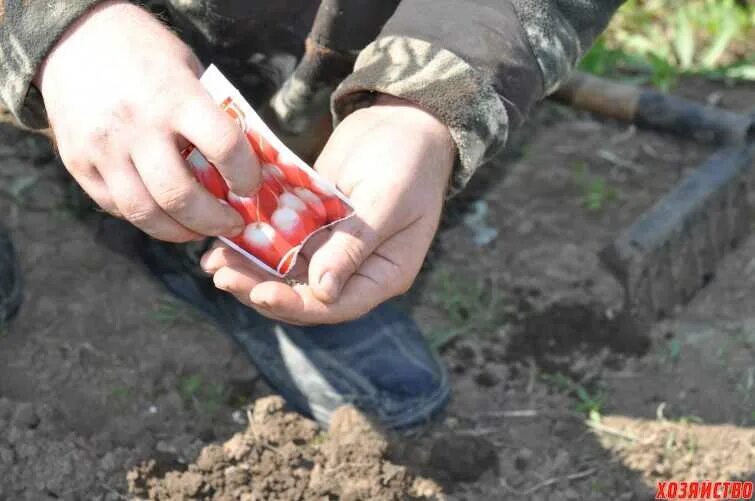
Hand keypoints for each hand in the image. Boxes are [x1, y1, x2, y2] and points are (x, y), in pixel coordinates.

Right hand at [35, 1, 259, 241]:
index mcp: (174, 97)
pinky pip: (118, 208)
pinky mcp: (78, 164)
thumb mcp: (189, 71)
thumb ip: (212, 116)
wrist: (74, 37)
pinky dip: (148, 218)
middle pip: (181, 196)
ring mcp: (103, 149)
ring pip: (146, 214)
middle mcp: (137, 127)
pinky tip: (166, 214)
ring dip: (182, 232)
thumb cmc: (146, 54)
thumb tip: (243, 165)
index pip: (224, 147)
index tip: (252, 186)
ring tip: (201, 230)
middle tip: (232, 224)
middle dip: (215, 221)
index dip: (246, 175)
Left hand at [201, 95, 454, 323]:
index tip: (260, 293)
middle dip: (260, 288)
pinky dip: (255, 240)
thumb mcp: (387, 200)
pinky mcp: (315, 222)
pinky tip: (225, 235)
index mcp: (383, 274)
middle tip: (221, 277)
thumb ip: (354, 245)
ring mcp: (333, 245)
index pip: (336, 305)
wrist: (404, 119)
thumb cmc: (409, 160)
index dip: (296, 305)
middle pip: (303, 293)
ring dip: (250, 268)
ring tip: (212, 262)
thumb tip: (322, 291)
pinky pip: (281, 239)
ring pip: (286, 270)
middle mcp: (356, 268)